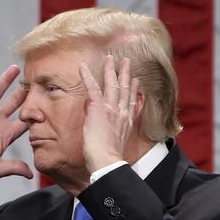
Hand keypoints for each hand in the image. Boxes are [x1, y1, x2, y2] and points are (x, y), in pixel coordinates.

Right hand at [0, 65, 33, 183]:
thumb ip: (14, 167)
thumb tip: (31, 174)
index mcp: (5, 133)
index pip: (24, 121)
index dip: (34, 112)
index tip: (46, 101)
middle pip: (13, 103)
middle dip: (23, 92)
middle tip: (34, 79)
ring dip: (5, 81)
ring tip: (15, 68)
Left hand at [79, 56, 138, 172]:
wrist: (107, 161)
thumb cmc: (110, 158)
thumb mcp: (118, 144)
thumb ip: (116, 132)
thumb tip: (109, 127)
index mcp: (127, 122)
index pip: (132, 102)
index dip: (134, 91)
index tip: (136, 81)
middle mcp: (122, 113)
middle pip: (125, 89)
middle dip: (126, 74)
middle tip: (127, 62)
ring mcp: (111, 109)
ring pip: (112, 85)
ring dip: (111, 70)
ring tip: (111, 58)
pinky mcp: (99, 108)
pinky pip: (92, 88)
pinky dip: (87, 76)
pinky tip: (82, 67)